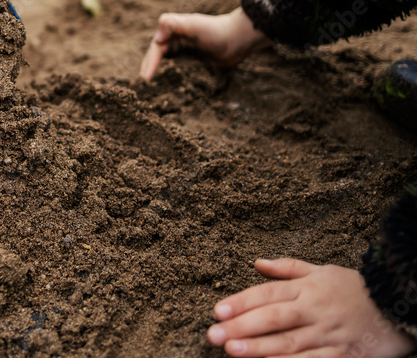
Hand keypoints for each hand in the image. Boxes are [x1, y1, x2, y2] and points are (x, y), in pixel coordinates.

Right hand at [138, 7, 270, 79]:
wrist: (239, 40)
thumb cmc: (216, 31)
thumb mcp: (194, 25)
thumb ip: (173, 24)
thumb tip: (156, 38)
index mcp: (173, 31)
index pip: (156, 47)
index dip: (150, 62)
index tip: (146, 78)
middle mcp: (177, 39)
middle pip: (158, 54)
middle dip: (150, 67)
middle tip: (144, 83)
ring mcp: (186, 50)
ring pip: (167, 61)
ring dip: (159, 72)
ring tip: (152, 87)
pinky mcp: (195, 60)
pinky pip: (180, 68)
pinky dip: (173, 76)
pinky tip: (171, 87)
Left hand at [207, 258, 416, 357]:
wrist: (398, 306)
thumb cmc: (354, 289)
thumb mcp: (322, 270)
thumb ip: (288, 268)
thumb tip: (257, 262)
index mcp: (306, 288)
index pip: (267, 294)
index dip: (241, 302)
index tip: (217, 311)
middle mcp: (314, 310)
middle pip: (273, 319)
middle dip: (241, 327)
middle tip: (213, 334)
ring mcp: (328, 334)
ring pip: (288, 342)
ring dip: (259, 348)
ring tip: (232, 351)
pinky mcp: (343, 355)